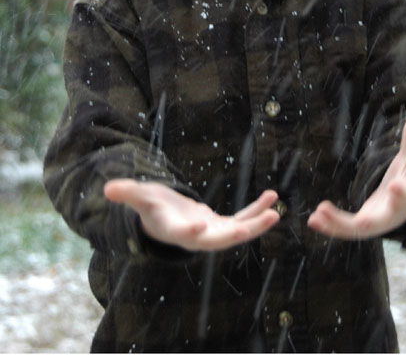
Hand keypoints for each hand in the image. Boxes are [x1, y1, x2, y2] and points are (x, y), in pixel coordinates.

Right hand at [104, 179, 279, 251]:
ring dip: (256, 223)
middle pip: (218, 240)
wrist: (164, 218)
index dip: (190, 231)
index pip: (183, 235)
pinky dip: (256, 209)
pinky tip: (272, 196)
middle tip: (255, 226)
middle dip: (238, 234)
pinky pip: (243, 218)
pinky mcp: (222, 225)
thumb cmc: (150, 207)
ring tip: (275, 213)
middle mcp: (196, 237)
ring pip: (237, 232)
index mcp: (174, 231)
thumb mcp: (139, 198)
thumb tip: (107, 189)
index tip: (200, 225)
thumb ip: (127, 193)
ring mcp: (212, 233)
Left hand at [307, 105, 405, 239]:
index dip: (401, 192)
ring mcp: (374, 223)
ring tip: (317, 216)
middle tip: (359, 222)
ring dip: (336, 225)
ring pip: (355, 231)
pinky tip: (312, 220)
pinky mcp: (360, 225)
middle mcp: (391, 214)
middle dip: (366, 223)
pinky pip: (344, 230)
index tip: (396, 186)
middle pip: (379, 222)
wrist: (405, 203)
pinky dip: (330, 227)